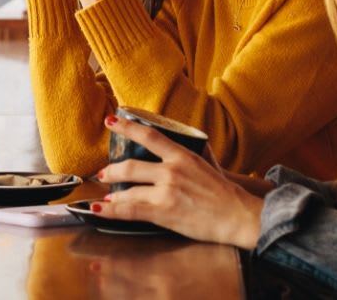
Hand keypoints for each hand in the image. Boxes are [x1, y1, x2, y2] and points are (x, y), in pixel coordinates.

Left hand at [93, 116, 264, 249]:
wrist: (237, 216)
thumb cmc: (223, 192)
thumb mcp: (206, 164)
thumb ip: (189, 154)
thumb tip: (181, 142)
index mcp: (182, 156)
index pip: (149, 136)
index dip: (127, 127)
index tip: (110, 121)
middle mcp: (172, 171)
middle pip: (130, 166)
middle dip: (111, 170)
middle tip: (103, 173)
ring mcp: (166, 192)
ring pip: (127, 191)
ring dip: (111, 194)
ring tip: (106, 197)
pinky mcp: (163, 212)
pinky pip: (129, 210)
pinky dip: (110, 211)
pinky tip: (100, 210)